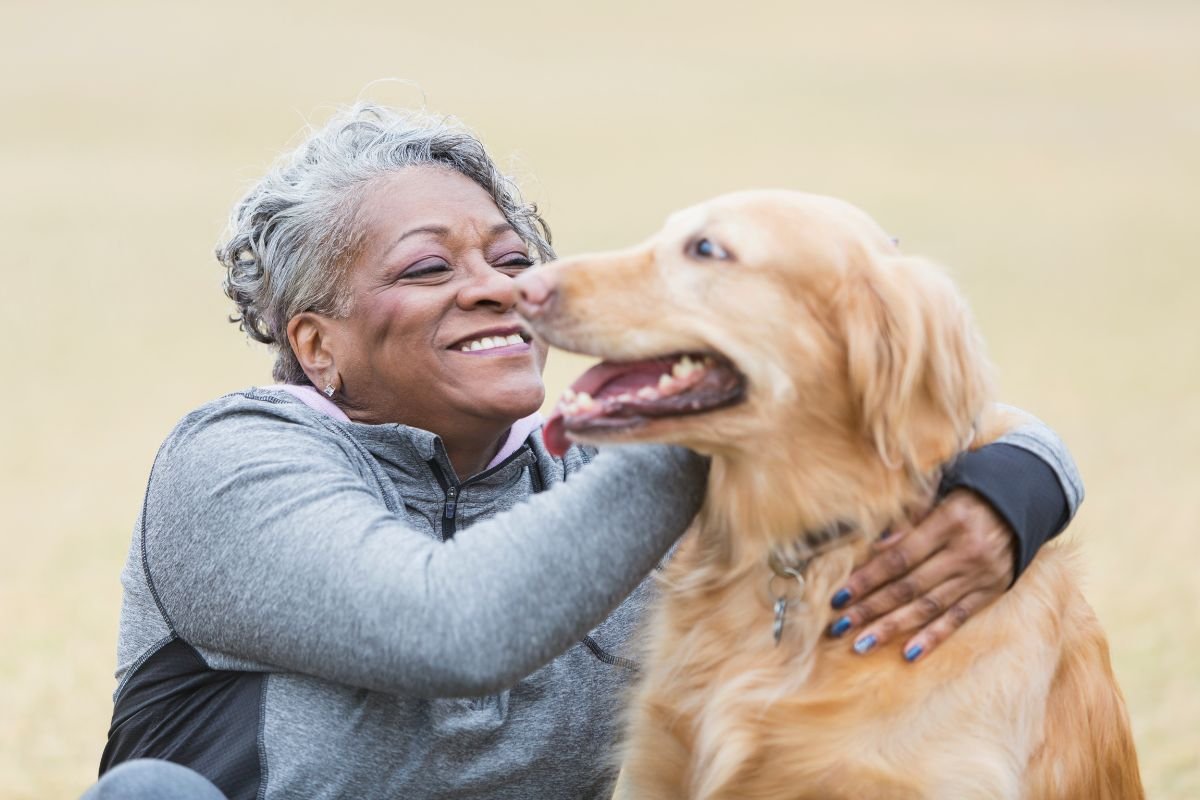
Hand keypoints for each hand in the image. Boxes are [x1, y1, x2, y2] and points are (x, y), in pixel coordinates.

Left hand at [826, 490, 1014, 661]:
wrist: (1022, 504)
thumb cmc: (968, 498)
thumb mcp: (940, 496)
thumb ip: (909, 520)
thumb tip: (875, 546)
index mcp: (949, 522)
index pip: (900, 557)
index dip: (868, 578)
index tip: (840, 596)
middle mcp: (965, 552)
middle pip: (910, 586)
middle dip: (872, 608)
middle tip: (840, 626)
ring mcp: (980, 576)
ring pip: (930, 606)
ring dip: (893, 627)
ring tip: (863, 643)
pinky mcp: (991, 592)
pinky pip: (958, 618)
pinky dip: (933, 636)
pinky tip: (910, 652)